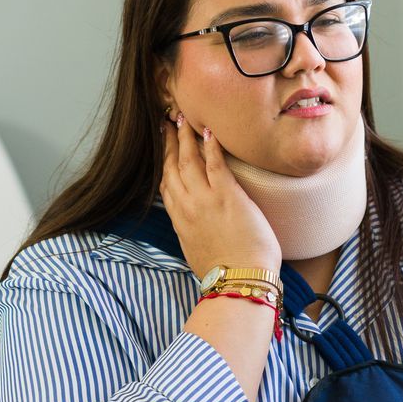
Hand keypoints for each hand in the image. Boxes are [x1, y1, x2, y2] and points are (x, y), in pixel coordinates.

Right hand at [159, 115, 280, 276]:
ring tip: (183, 119)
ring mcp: (205, 200)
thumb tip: (199, 229)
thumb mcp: (198, 253)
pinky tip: (208, 130)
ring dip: (185, 137)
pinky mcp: (226, 196)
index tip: (163, 149)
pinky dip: (210, 145)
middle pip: (172, 167)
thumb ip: (194, 234)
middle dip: (169, 143)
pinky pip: (214, 163)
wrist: (239, 282)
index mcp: (180, 222)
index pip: (166, 185)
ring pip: (189, 160)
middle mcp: (187, 207)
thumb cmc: (226, 274)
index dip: (163, 164)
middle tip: (168, 123)